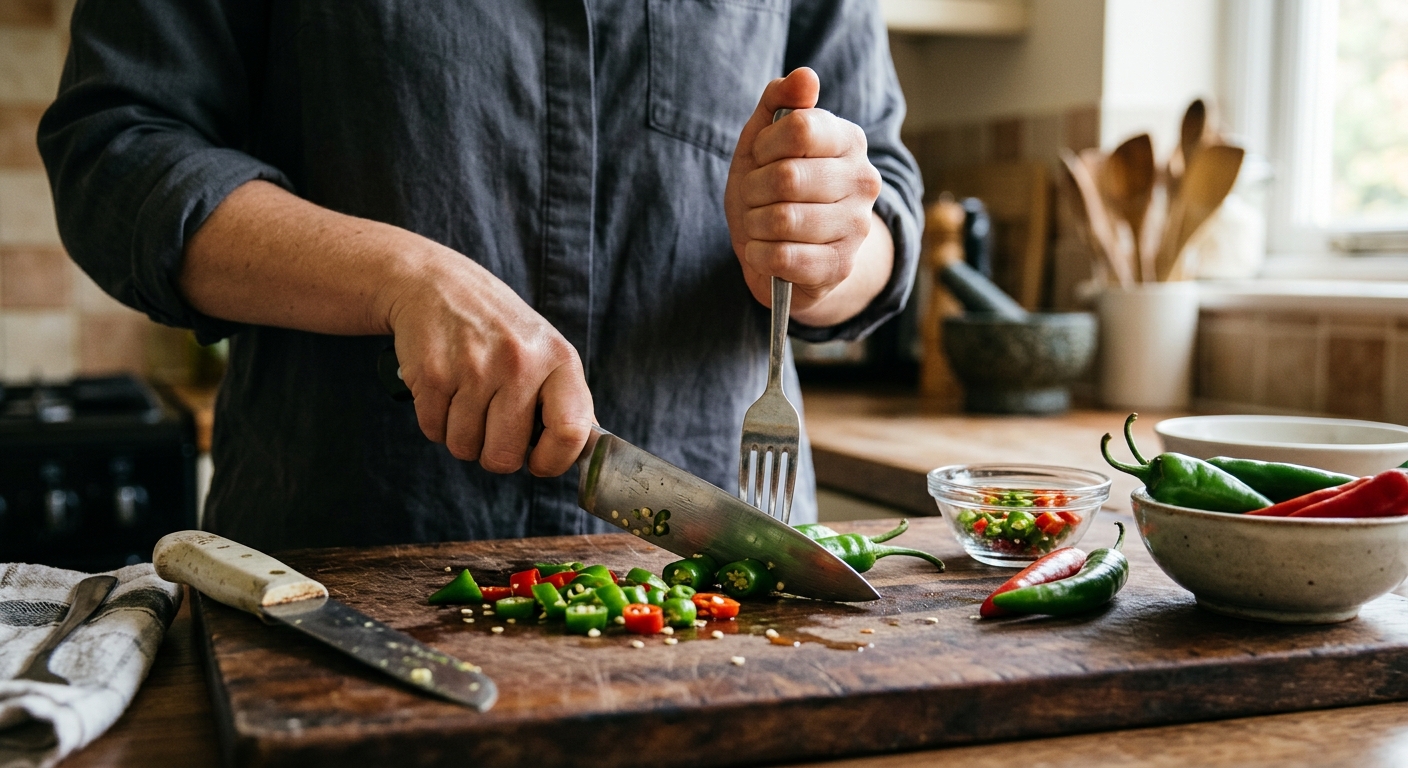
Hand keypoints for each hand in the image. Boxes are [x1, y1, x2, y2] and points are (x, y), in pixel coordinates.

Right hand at [379, 249, 594, 476]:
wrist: (436, 284)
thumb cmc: (498, 327)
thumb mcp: (544, 349)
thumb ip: (565, 398)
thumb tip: (585, 449)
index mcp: (558, 359)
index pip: (572, 432)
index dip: (553, 461)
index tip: (538, 463)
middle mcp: (520, 362)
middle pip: (506, 455)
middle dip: (494, 454)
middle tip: (491, 429)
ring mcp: (474, 368)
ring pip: (465, 447)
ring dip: (462, 437)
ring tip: (466, 401)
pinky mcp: (433, 374)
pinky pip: (434, 431)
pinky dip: (436, 422)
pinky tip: (444, 391)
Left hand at [724, 68, 889, 326]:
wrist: (784, 253)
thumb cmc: (771, 188)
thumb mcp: (764, 140)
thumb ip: (778, 100)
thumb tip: (806, 77)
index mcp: (849, 140)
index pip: (799, 128)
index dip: (765, 145)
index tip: (761, 157)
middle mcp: (864, 180)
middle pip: (786, 177)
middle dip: (753, 190)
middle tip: (754, 198)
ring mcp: (856, 226)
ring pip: (783, 219)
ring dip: (753, 223)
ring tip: (757, 225)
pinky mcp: (841, 266)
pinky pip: (785, 257)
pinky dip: (759, 254)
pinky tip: (760, 250)